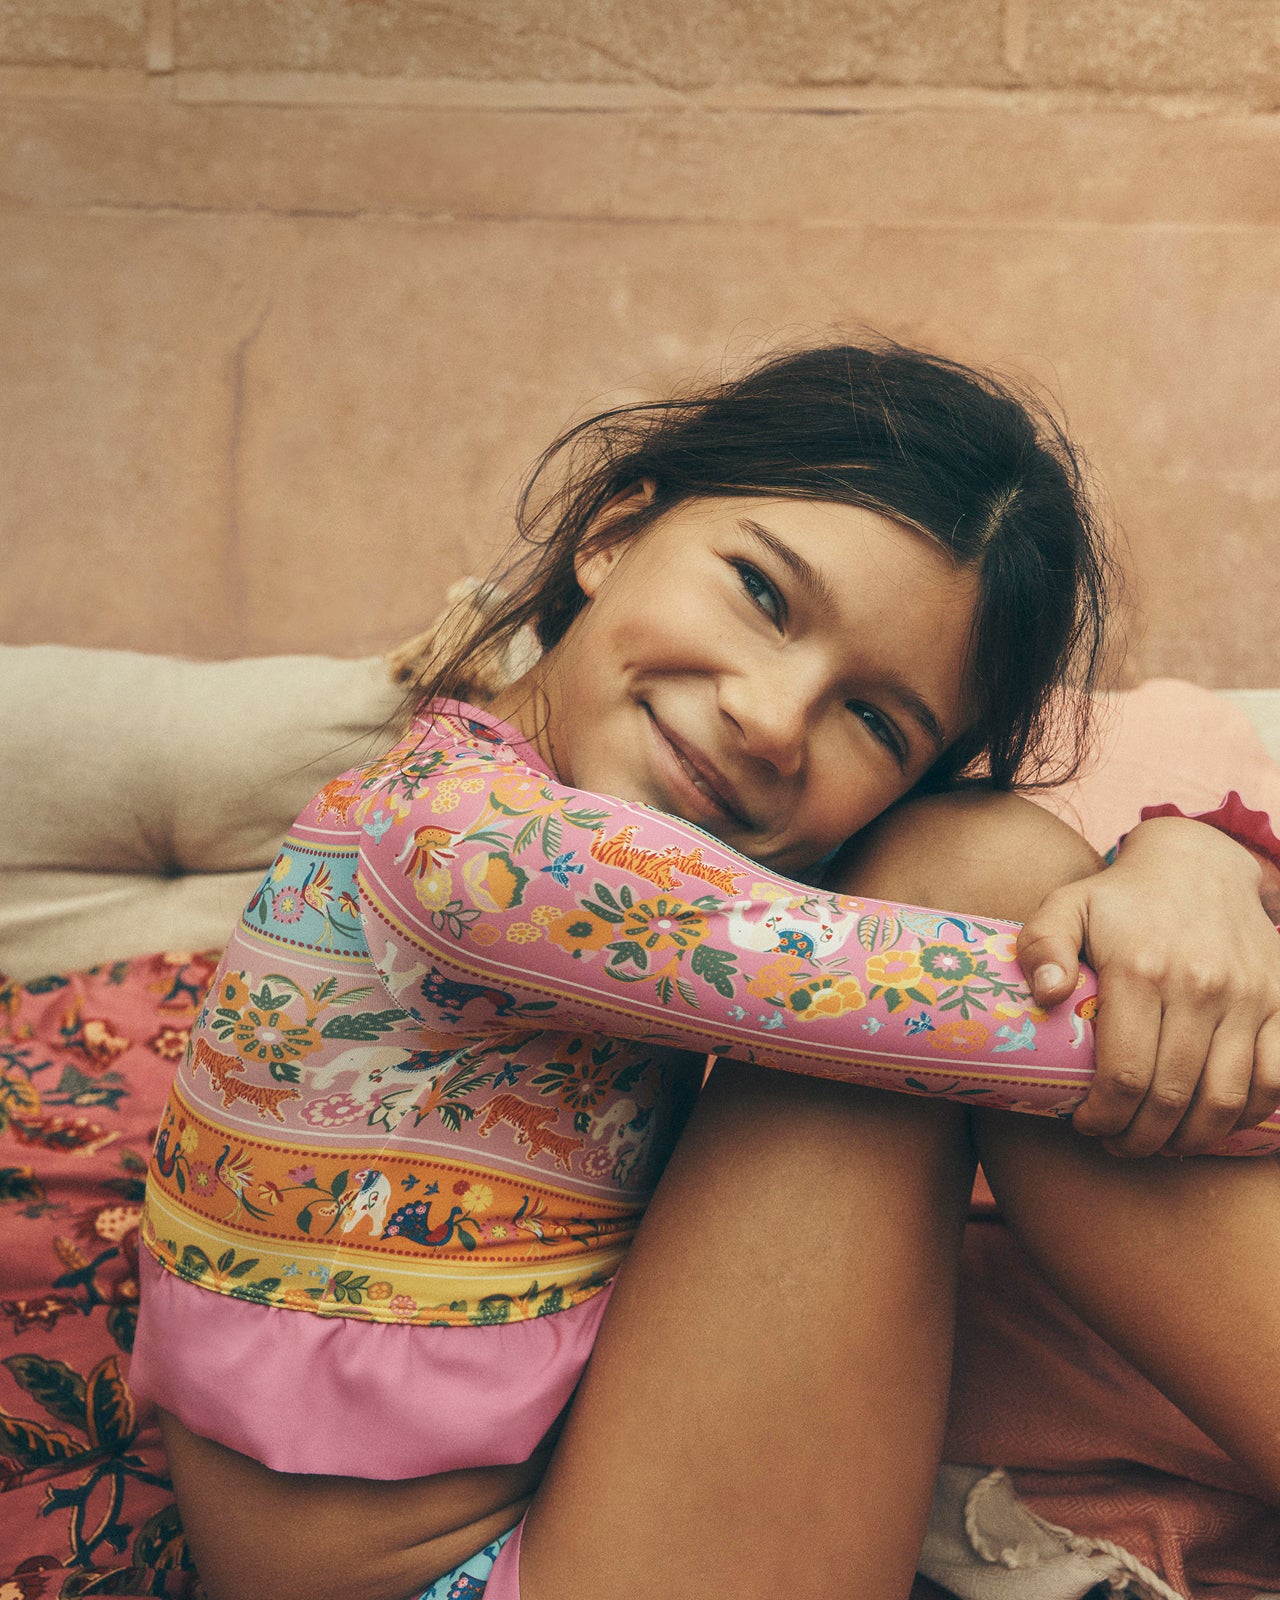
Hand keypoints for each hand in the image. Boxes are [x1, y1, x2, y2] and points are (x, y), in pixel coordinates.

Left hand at [1016, 816, 1279, 1155]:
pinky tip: (1213, 1123)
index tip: (1086, 1125)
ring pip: (1226, 1098)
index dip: (1103, 1115)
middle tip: (1119, 1144)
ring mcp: (1248, 996)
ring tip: (1161, 1144)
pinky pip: (1276, 1078)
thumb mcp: (1066, 906)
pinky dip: (1247, 1114)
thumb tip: (1045, 995)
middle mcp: (1199, 985)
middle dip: (1140, 1137)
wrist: (1198, 864)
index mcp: (1140, 969)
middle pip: (1173, 1095)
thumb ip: (1042, 946)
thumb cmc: (1121, 898)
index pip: (1124, 1073)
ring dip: (1191, 1138)